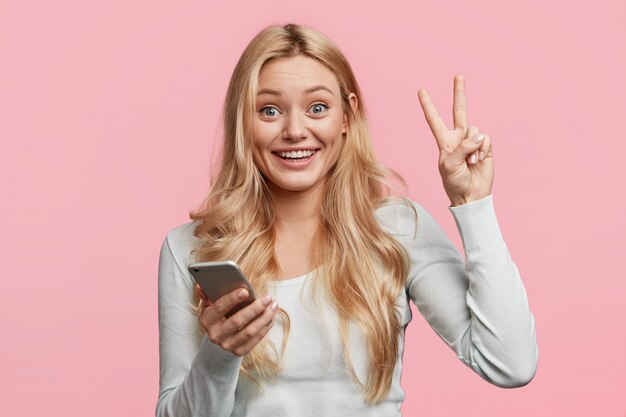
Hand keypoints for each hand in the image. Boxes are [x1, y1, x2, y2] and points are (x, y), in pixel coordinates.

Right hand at [196, 284, 277, 356]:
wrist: (219, 337)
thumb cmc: (217, 314)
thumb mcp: (209, 304)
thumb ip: (207, 294)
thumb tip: (201, 285)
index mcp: (207, 320)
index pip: (219, 308)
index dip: (232, 299)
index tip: (246, 291)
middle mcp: (215, 335)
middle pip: (237, 321)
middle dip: (254, 308)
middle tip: (267, 298)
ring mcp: (227, 345)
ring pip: (249, 331)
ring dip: (264, 318)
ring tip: (273, 305)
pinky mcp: (239, 352)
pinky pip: (255, 340)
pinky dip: (265, 327)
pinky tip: (271, 316)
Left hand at [417, 74, 493, 205]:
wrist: (470, 195)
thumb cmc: (454, 182)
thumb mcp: (450, 165)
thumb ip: (462, 147)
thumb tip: (479, 135)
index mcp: (444, 141)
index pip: (434, 120)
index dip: (428, 106)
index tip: (420, 90)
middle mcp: (458, 138)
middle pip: (459, 111)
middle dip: (459, 93)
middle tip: (458, 75)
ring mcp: (473, 141)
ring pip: (475, 130)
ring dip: (473, 147)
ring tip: (470, 161)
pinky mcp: (486, 147)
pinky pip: (486, 139)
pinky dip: (483, 149)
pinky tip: (479, 160)